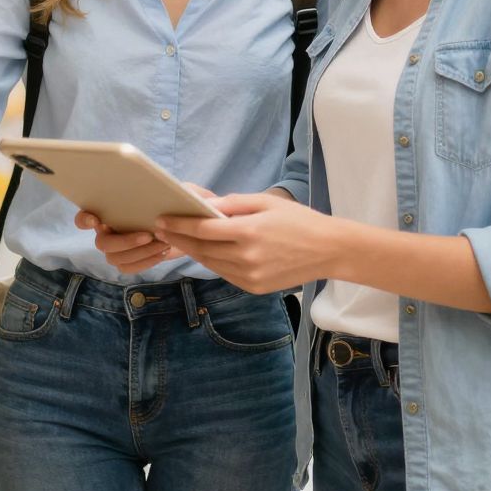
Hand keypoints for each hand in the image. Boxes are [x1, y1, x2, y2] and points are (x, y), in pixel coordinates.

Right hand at [74, 184, 216, 274]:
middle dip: (125, 241)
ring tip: (162, 243)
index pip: (83, 218)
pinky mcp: (126, 263)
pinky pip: (128, 269)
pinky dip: (146, 261)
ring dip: (140, 252)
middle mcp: (106, 233)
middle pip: (102, 244)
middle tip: (148, 235)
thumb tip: (160, 187)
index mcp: (107, 212)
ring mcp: (115, 250)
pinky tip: (162, 252)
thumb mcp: (170, 192)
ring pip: (116, 259)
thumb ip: (161, 188)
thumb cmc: (170, 205)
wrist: (183, 226)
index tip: (98, 220)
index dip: (84, 220)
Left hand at [155, 192, 341, 293]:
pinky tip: (204, 252)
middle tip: (161, 230)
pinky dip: (212, 262)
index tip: (161, 220)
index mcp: (250, 232)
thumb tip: (205, 205)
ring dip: (192, 252)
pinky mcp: (254, 287)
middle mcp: (247, 257)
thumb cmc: (299, 220)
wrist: (329, 250)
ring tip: (178, 241)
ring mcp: (250, 276)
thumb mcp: (267, 202)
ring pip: (211, 263)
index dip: (179, 225)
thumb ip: (234, 204)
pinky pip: (225, 273)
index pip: (203, 229)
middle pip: (202, 249)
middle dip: (179, 239)